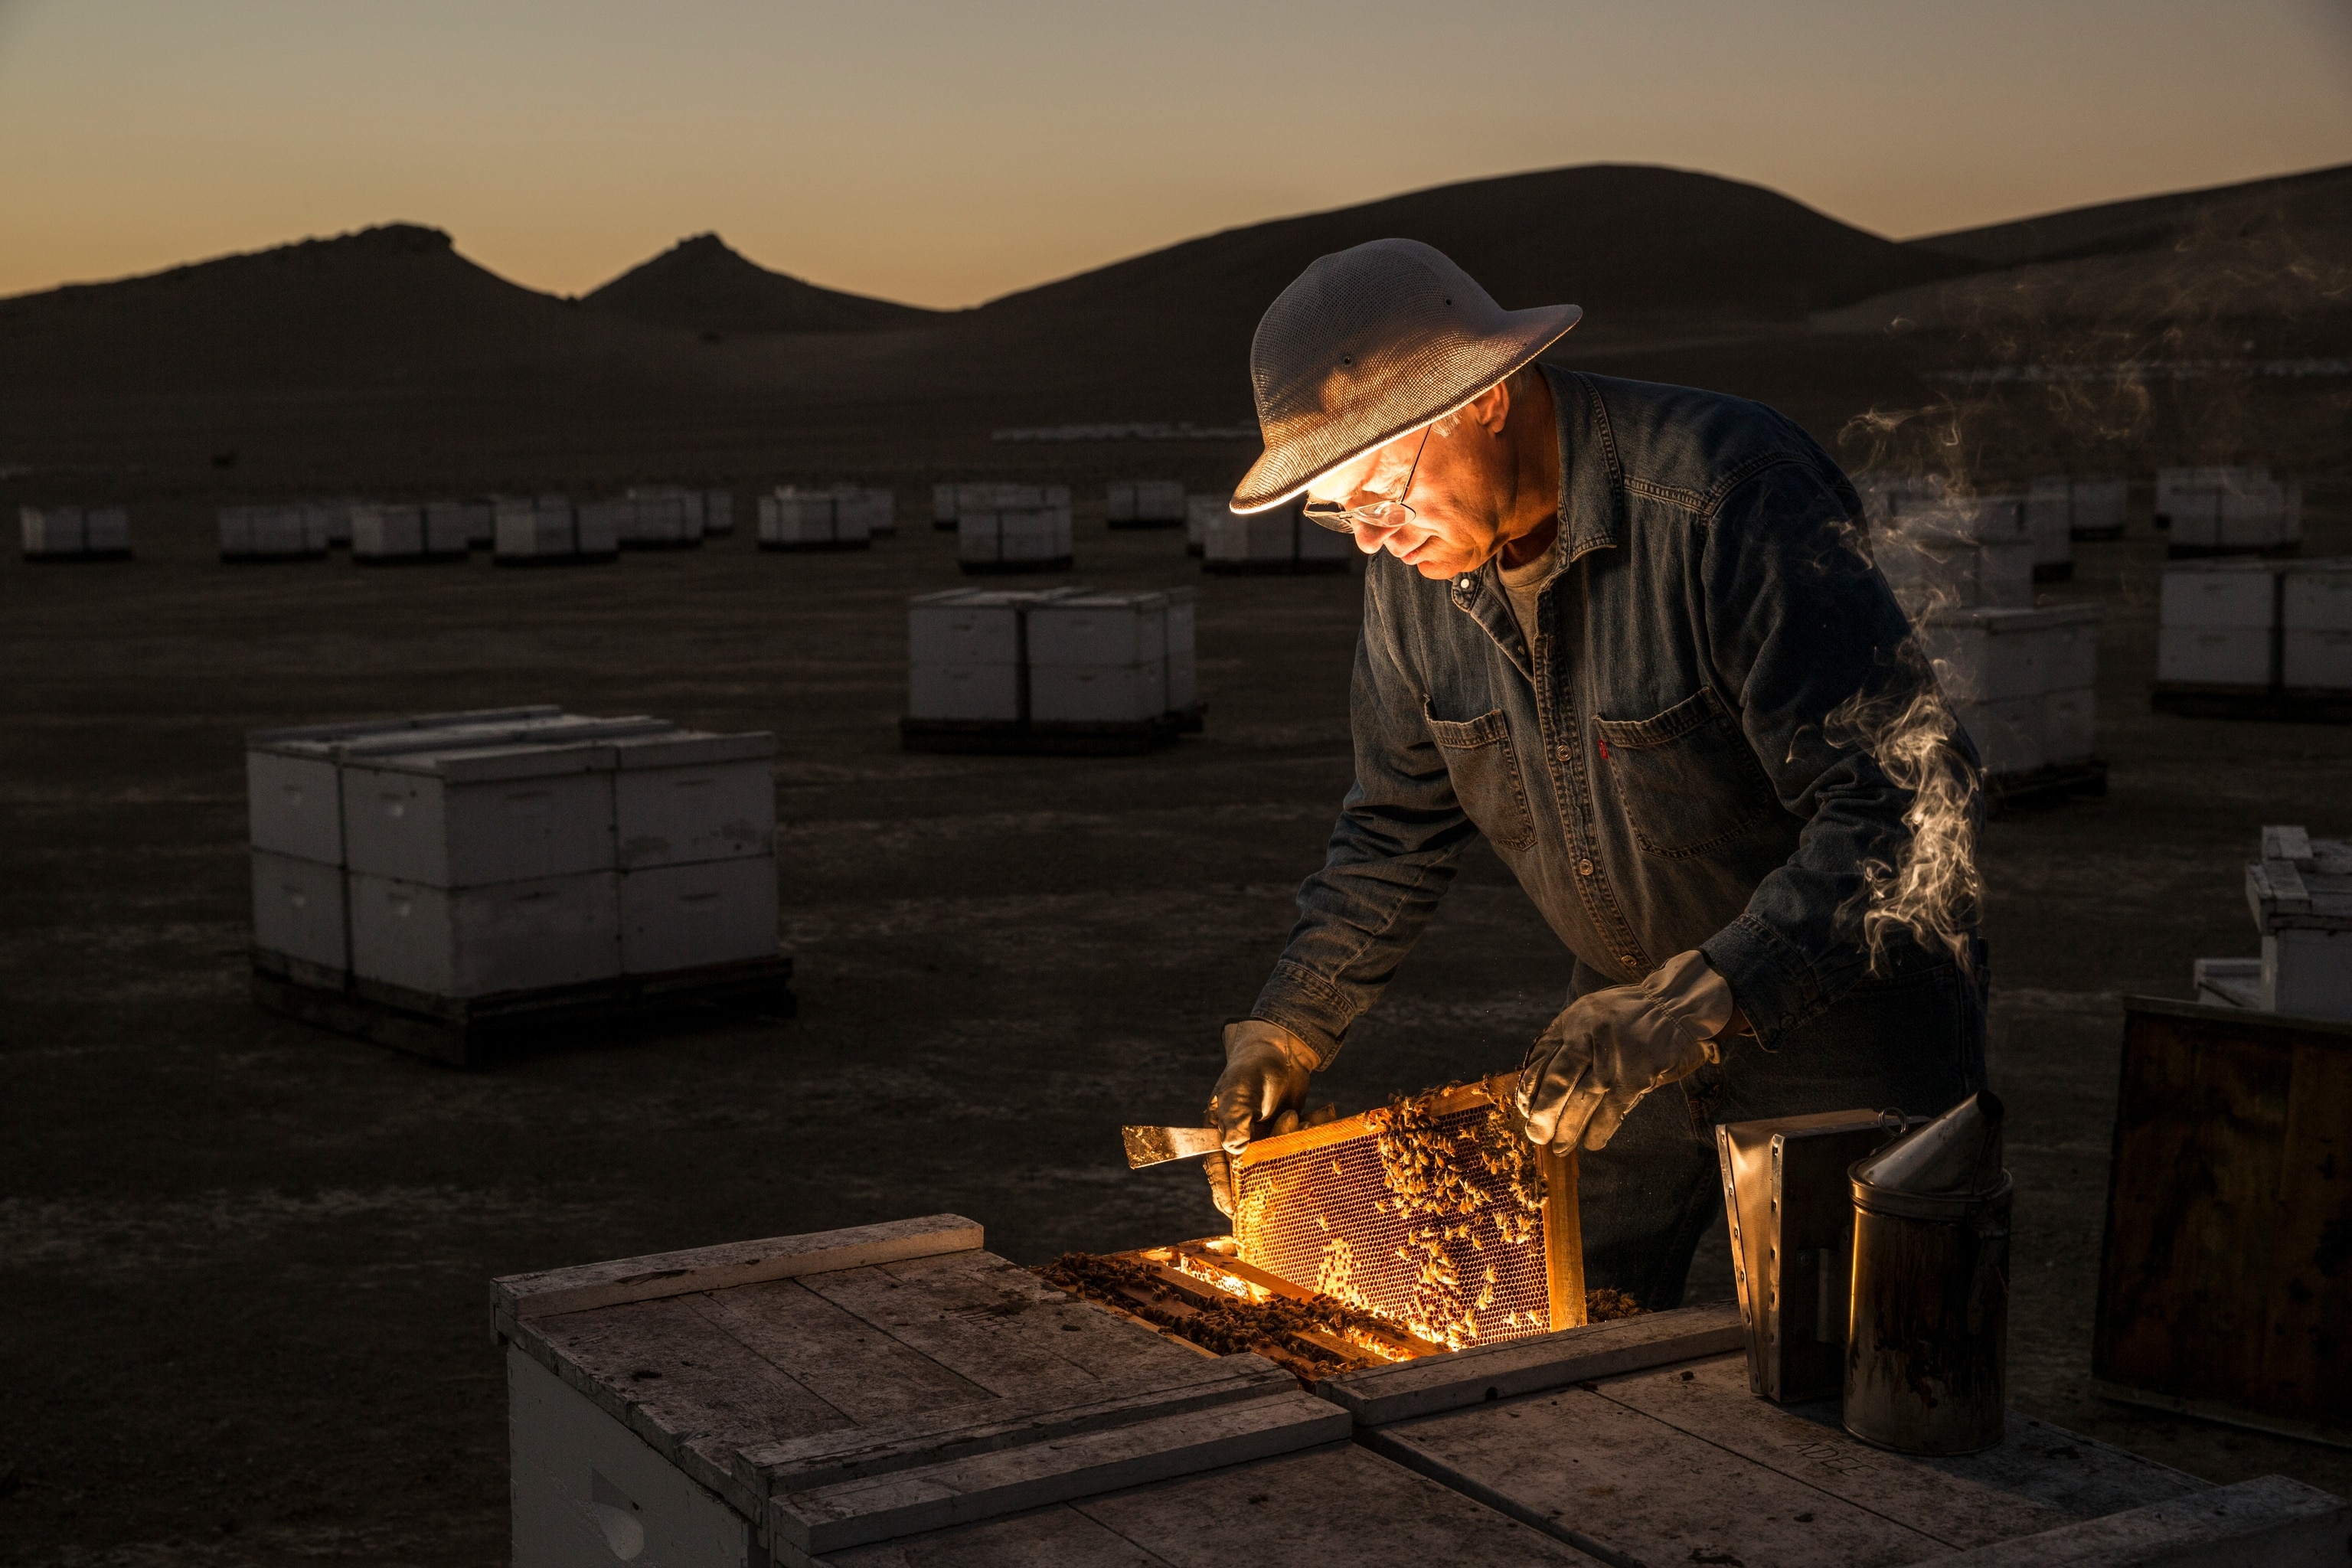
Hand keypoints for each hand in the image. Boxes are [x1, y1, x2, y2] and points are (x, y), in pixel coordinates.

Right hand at [1204, 1020, 1317, 1217]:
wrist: (1282, 1047)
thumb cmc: (1252, 1065)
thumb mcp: (1239, 1088)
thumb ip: (1235, 1116)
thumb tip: (1233, 1148)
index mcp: (1219, 1131)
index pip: (1218, 1168)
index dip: (1224, 1191)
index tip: (1232, 1212)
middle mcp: (1242, 1140)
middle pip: (1253, 1171)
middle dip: (1273, 1167)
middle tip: (1285, 1165)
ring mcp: (1267, 1139)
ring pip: (1282, 1160)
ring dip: (1295, 1143)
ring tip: (1298, 1116)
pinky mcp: (1288, 1135)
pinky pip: (1301, 1146)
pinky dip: (1313, 1133)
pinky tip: (1319, 1113)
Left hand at [1515, 950, 1736, 1153]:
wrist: (1676, 1008)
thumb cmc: (1626, 1014)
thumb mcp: (1588, 1013)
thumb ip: (1564, 1039)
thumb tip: (1537, 1080)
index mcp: (1575, 1021)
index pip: (1543, 1059)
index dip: (1530, 1088)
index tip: (1526, 1109)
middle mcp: (1592, 1038)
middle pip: (1559, 1081)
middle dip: (1545, 1113)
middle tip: (1537, 1135)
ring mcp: (1616, 1059)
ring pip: (1584, 1100)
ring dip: (1570, 1129)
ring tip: (1561, 1147)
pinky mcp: (1638, 1076)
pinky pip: (1613, 1110)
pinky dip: (1600, 1130)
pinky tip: (1591, 1142)